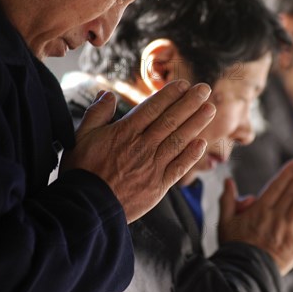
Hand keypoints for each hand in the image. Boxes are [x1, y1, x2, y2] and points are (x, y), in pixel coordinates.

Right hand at [61, 80, 215, 222]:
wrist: (86, 206)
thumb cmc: (82, 171)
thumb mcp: (82, 136)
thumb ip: (97, 113)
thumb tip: (107, 94)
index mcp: (125, 132)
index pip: (153, 108)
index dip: (170, 95)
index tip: (184, 84)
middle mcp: (142, 146)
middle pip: (171, 120)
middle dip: (190, 103)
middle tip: (205, 89)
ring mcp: (152, 166)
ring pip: (179, 140)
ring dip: (196, 123)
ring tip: (210, 109)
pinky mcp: (158, 185)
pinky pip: (179, 167)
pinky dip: (191, 155)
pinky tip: (202, 143)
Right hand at [218, 158, 292, 275]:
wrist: (244, 273)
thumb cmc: (234, 247)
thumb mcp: (225, 222)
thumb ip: (227, 200)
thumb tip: (228, 181)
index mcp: (259, 210)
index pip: (277, 186)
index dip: (289, 172)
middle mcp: (275, 217)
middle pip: (292, 192)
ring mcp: (287, 231)